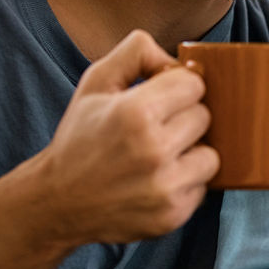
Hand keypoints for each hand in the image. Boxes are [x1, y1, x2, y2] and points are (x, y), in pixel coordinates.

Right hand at [32, 29, 219, 245]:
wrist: (57, 203)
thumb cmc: (80, 138)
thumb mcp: (96, 82)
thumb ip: (137, 53)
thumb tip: (179, 59)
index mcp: (135, 113)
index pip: (194, 84)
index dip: (177, 88)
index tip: (159, 100)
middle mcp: (153, 151)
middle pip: (205, 117)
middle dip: (183, 119)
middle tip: (153, 129)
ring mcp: (164, 187)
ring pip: (211, 154)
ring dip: (190, 153)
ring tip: (159, 156)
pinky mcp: (172, 215)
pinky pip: (203, 186)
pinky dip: (185, 182)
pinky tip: (156, 180)